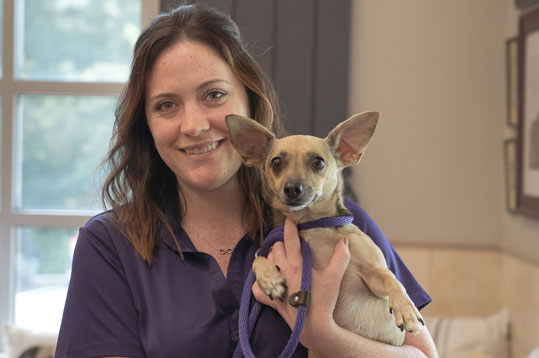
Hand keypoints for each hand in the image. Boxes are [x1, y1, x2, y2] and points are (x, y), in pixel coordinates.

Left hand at [251, 218, 350, 347]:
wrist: (313, 327)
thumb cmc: (323, 300)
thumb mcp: (334, 277)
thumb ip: (340, 257)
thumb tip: (344, 240)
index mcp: (297, 263)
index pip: (289, 239)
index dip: (289, 227)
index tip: (289, 220)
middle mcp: (282, 271)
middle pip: (275, 248)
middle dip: (281, 244)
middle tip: (289, 245)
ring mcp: (274, 285)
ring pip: (265, 263)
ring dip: (270, 259)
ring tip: (278, 259)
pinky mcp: (270, 299)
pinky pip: (257, 287)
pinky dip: (260, 282)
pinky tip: (267, 280)